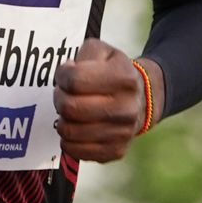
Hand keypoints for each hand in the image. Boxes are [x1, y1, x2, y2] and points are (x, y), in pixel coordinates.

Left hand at [54, 39, 153, 163]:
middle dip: (59, 99)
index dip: (62, 77)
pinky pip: (76, 151)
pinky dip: (68, 140)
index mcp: (124, 77)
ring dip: (62, 120)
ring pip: (69, 131)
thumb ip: (82, 55)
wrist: (142, 99)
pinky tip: (75, 127)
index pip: (74, 80)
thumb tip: (66, 74)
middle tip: (63, 95)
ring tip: (71, 111)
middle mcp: (127, 106)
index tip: (65, 75)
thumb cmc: (113, 72)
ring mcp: (123, 132)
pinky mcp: (116, 150)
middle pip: (70, 107)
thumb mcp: (103, 52)